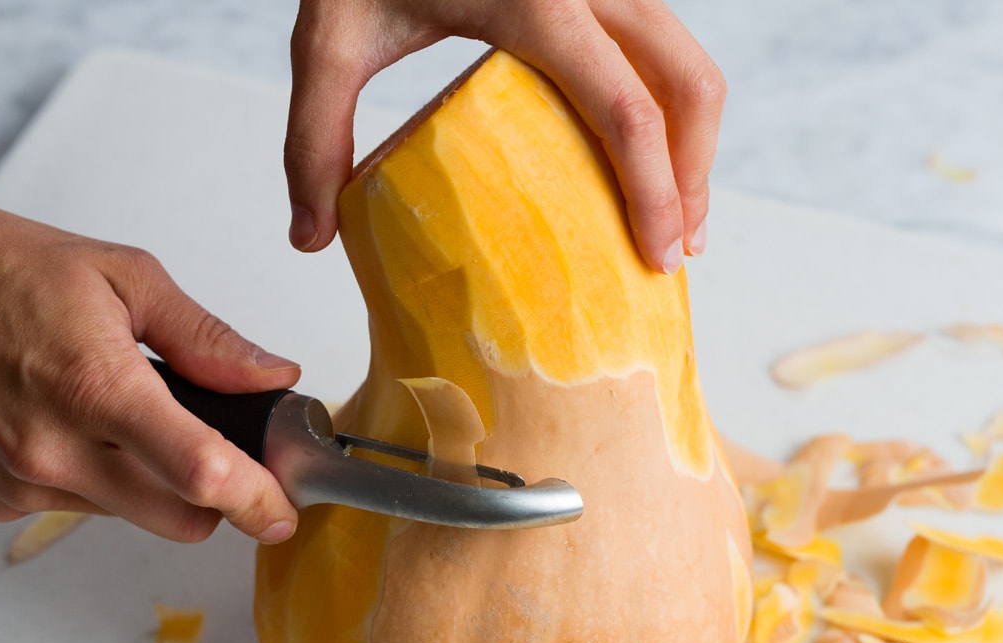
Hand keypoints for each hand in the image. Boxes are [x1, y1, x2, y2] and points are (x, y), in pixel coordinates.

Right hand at [0, 193, 300, 543]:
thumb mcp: (121, 276)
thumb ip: (205, 338)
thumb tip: (269, 374)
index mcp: (96, 387)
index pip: (200, 474)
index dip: (256, 500)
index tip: (282, 510)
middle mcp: (54, 450)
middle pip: (179, 519)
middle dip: (216, 496)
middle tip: (226, 451)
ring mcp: (20, 482)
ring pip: (133, 515)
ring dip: (155, 481)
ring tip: (128, 411)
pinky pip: (81, 507)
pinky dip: (102, 478)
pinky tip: (78, 423)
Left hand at [284, 0, 724, 273]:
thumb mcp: (328, 40)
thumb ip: (314, 138)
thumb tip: (309, 238)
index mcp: (536, 2)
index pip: (625, 108)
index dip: (655, 191)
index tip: (656, 256)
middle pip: (686, 87)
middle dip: (691, 178)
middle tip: (671, 255)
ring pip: (690, 64)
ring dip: (693, 146)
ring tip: (673, 221)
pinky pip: (666, 48)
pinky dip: (673, 111)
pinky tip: (650, 160)